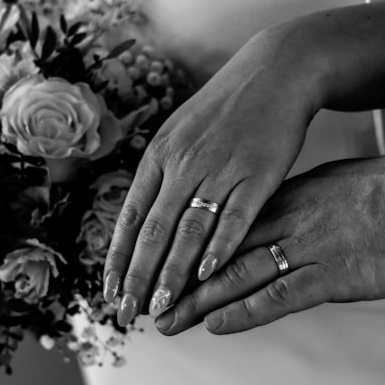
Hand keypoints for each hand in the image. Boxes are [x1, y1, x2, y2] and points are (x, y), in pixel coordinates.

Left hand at [105, 26, 325, 325]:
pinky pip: (236, 216)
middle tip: (128, 313)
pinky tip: (208, 274)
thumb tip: (142, 218)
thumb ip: (162, 175)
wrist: (276, 71)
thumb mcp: (182, 134)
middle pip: (155, 229)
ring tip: (163, 307)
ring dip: (174, 272)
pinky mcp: (258, 172)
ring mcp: (220, 167)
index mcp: (160, 155)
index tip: (109, 292)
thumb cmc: (227, 110)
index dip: (119, 258)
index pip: (132, 217)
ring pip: (189, 229)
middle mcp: (183, 163)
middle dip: (139, 277)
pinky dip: (220, 247)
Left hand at [154, 152, 384, 334]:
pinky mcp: (329, 276)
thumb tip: (268, 216)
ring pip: (236, 276)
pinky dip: (242, 312)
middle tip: (146, 302)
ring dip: (197, 302)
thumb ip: (293, 202)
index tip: (161, 265)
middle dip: (177, 281)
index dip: (188, 249)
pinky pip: (276, 296)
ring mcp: (304, 248)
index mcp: (283, 196)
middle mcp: (284, 220)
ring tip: (166, 321)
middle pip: (217, 253)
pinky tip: (215, 325)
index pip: (223, 226)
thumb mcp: (328, 185)